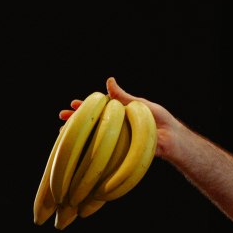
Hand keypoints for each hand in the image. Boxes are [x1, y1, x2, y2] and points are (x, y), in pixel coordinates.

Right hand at [59, 77, 176, 160]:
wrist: (171, 139)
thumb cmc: (160, 120)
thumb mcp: (139, 104)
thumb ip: (123, 96)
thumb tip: (109, 80)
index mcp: (119, 113)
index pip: (98, 108)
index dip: (85, 106)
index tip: (73, 104)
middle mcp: (116, 125)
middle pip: (92, 121)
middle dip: (76, 120)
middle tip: (61, 118)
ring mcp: (117, 139)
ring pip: (94, 135)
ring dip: (79, 134)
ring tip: (64, 133)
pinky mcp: (120, 151)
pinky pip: (103, 150)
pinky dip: (90, 149)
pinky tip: (79, 150)